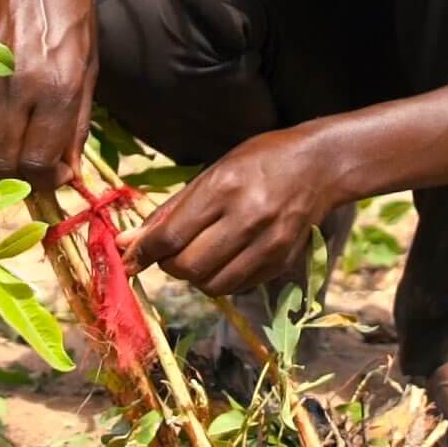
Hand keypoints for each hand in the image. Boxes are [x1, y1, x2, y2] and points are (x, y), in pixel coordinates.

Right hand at [0, 0, 97, 193]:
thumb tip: (70, 164)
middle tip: (39, 174)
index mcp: (59, 86)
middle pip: (8, 165)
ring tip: (20, 158)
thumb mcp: (90, 58)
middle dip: (24, 182)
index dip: (49, 182)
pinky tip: (5, 132)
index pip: (40, 162)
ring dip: (0, 166)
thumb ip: (79, 116)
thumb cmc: (69, 2)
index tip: (59, 176)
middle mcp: (21, 90)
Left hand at [120, 127, 337, 296]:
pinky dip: (219, 280)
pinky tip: (222, 259)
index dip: (143, 251)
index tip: (129, 257)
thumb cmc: (260, 160)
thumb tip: (128, 241)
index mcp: (225, 188)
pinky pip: (236, 287)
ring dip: (194, 276)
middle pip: (189, 266)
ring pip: (211, 285)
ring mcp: (268, 244)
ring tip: (198, 255)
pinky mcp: (281, 262)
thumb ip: (171, 210)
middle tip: (170, 252)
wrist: (320, 166)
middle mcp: (248, 218)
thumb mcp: (213, 171)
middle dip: (168, 265)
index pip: (171, 235)